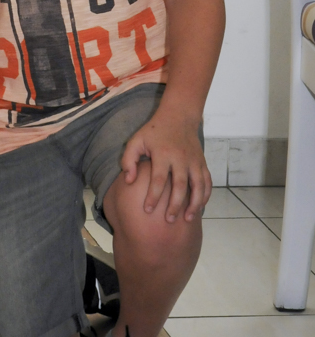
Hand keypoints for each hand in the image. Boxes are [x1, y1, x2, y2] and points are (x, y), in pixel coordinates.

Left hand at [121, 107, 211, 222]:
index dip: (153, 196)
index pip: (158, 179)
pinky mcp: (202, 163)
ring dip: (194, 204)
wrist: (178, 116)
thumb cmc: (154, 131)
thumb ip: (128, 159)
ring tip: (188, 219)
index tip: (148, 210)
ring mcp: (194, 161)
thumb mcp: (136, 140)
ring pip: (198, 186)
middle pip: (180, 186)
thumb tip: (129, 181)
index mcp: (163, 153)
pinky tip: (199, 207)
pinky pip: (207, 182)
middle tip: (168, 220)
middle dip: (174, 205)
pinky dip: (205, 196)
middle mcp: (181, 158)